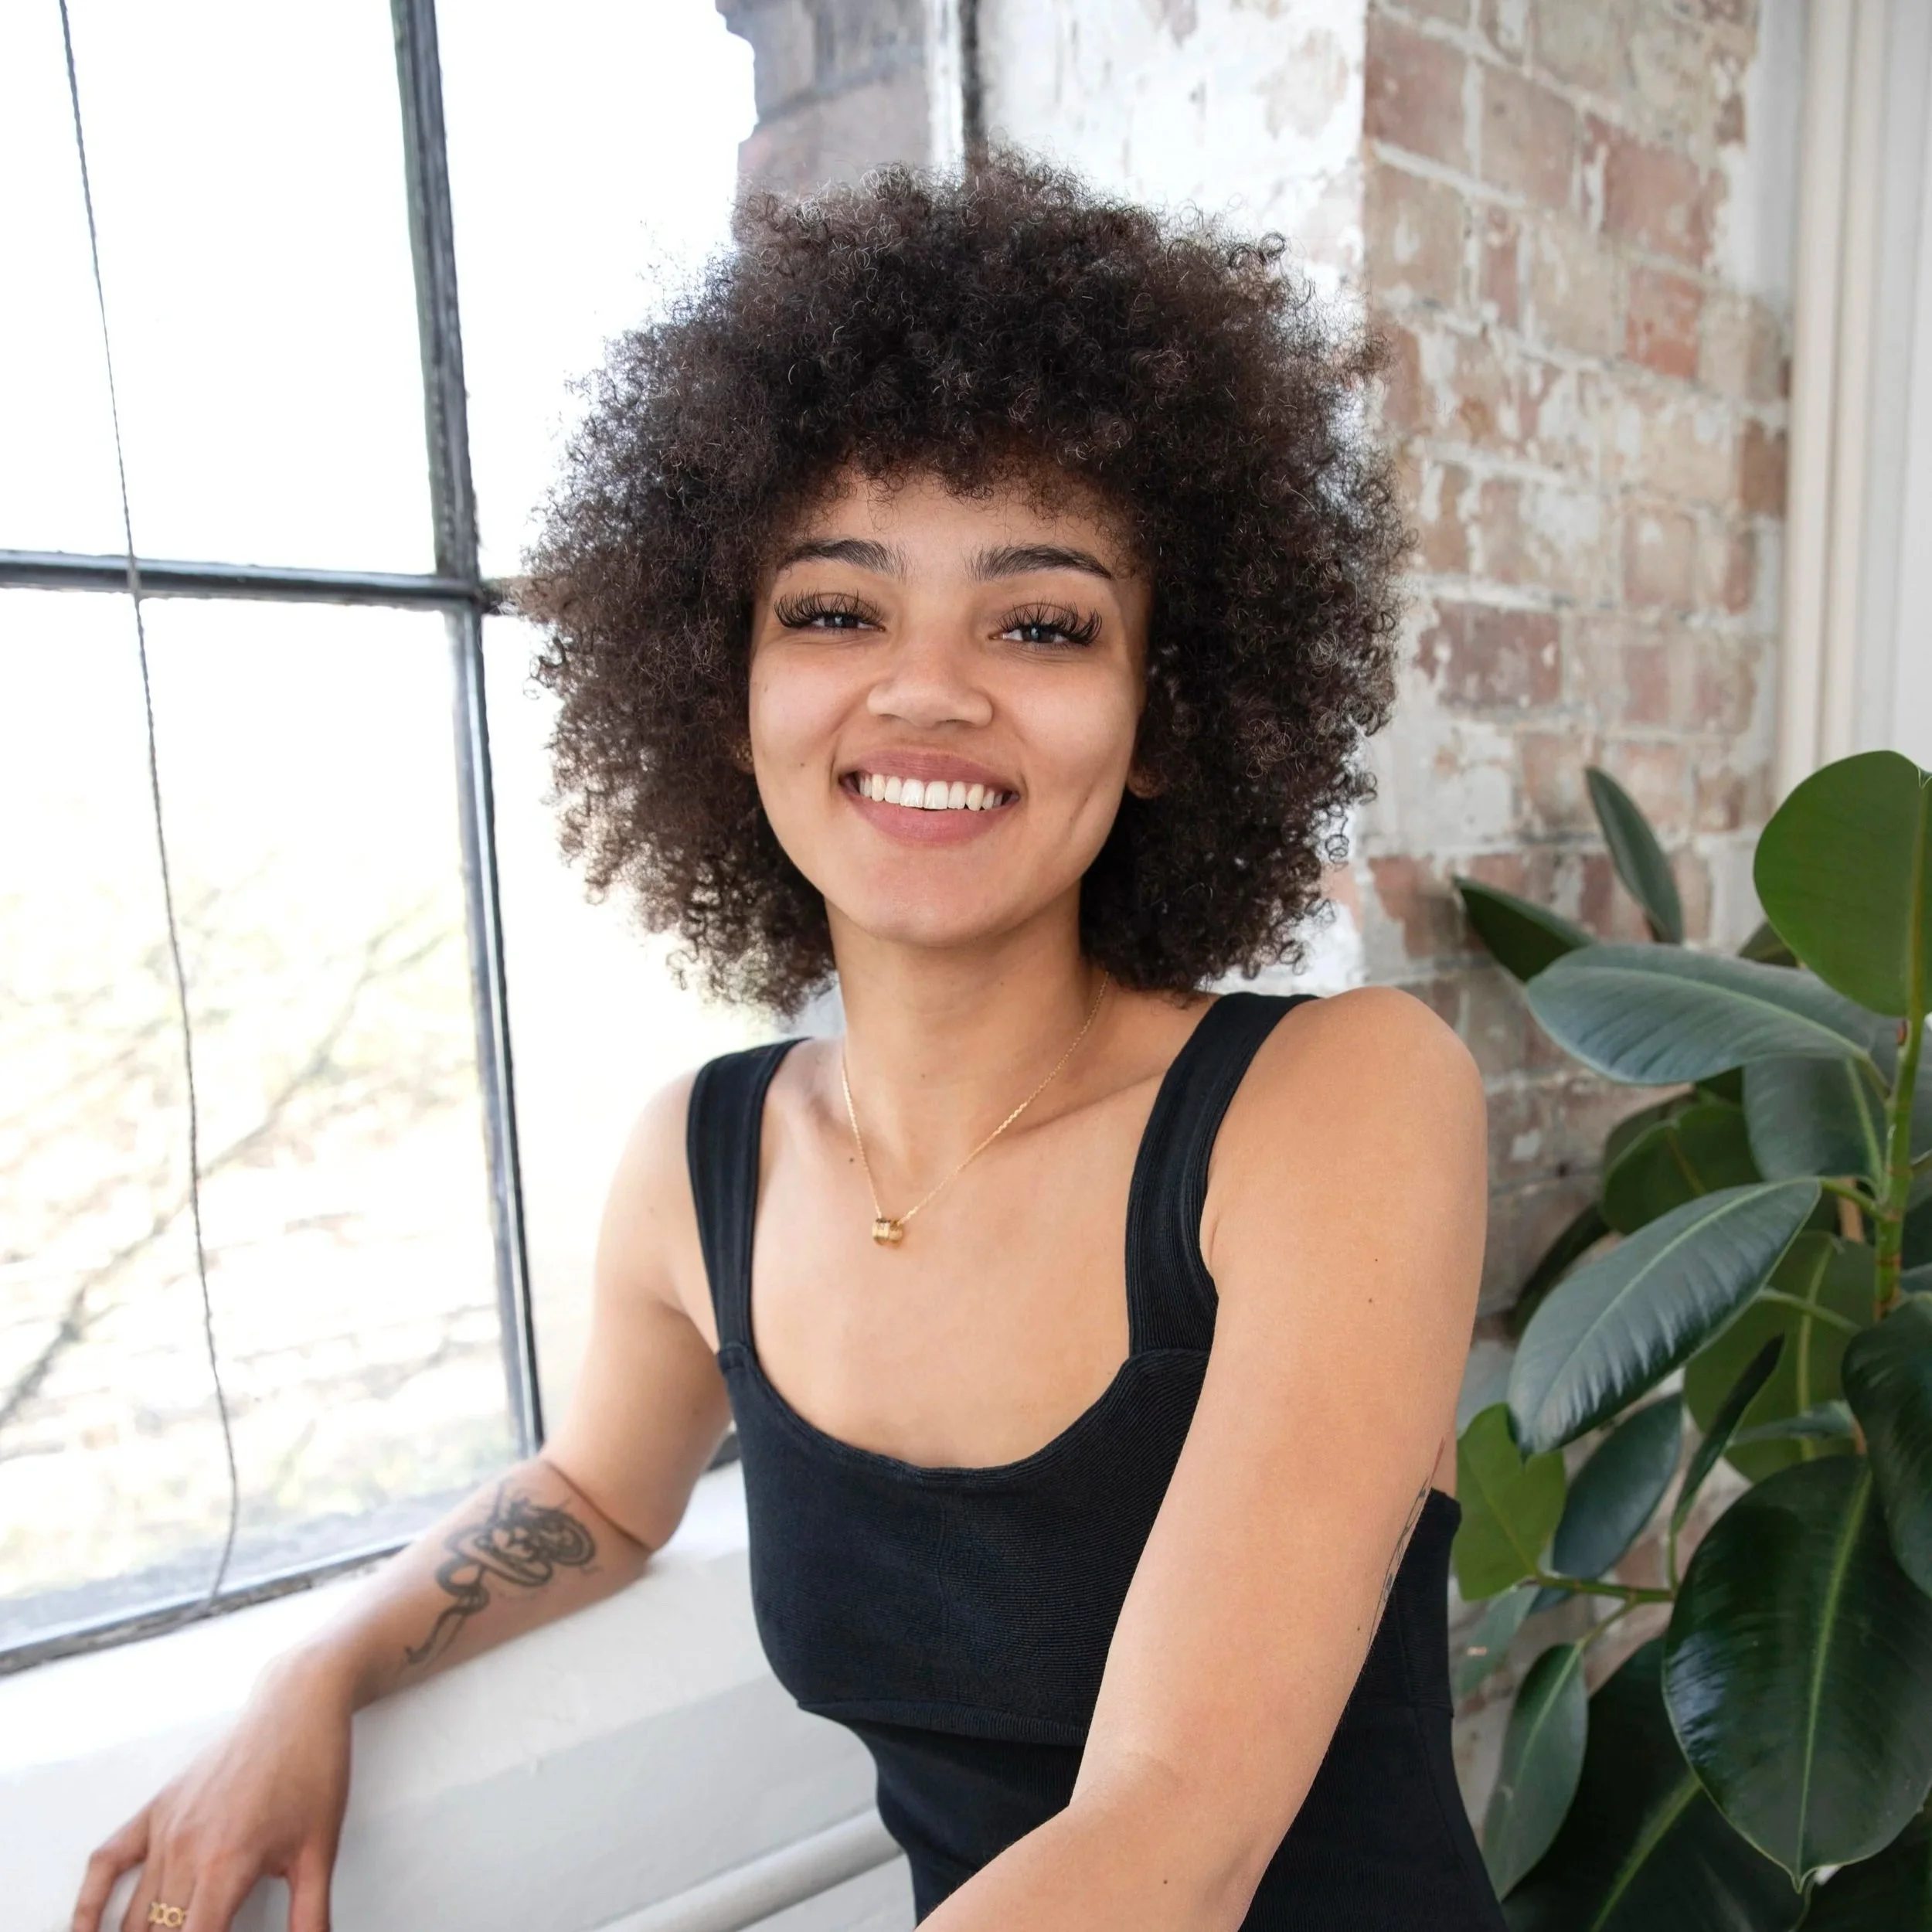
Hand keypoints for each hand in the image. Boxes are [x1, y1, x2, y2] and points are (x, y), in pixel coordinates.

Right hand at [71, 1648, 356, 1931]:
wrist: (296, 1707)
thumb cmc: (312, 1772)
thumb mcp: (320, 1851)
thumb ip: (311, 1915)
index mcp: (226, 1866)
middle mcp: (185, 1851)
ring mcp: (164, 1829)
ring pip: (133, 1915)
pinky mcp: (155, 1810)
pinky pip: (105, 1863)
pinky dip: (88, 1906)